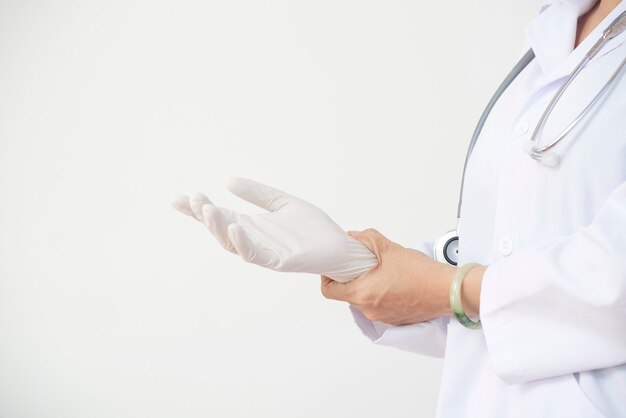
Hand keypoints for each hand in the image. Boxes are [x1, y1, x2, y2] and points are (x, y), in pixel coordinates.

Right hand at [171, 177, 377, 281]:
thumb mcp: (281, 202)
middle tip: (192, 198)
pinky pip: (254, 254)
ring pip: (231, 242)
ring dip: (217, 227)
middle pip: (218, 229)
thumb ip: (257, 192)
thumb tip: (226, 180)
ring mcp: (263, 252)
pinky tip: (234, 226)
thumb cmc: (311, 227)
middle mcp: (252, 240)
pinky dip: (242, 242)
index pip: (218, 216)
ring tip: (207, 207)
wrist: (339, 245)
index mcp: (250, 225)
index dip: (196, 209)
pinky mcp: (278, 261)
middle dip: (202, 215)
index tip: (176, 197)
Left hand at [321, 228, 482, 324]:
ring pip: (365, 300)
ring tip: (382, 271)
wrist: (449, 291)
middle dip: (352, 278)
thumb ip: (367, 239)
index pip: (329, 291)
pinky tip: (394, 281)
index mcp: (362, 294)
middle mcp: (369, 310)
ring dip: (368, 286)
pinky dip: (382, 294)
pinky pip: (380, 306)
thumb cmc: (421, 273)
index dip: (327, 277)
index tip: (333, 267)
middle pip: (348, 294)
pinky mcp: (396, 319)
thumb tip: (354, 237)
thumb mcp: (389, 249)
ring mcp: (383, 317)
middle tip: (361, 263)